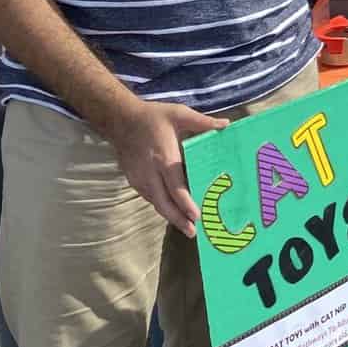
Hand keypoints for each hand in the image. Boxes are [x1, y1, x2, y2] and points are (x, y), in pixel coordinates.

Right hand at [104, 99, 227, 237]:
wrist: (120, 119)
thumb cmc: (153, 117)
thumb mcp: (179, 114)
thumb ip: (203, 122)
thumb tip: (227, 125)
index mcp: (164, 158)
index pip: (175, 186)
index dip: (185, 203)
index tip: (196, 216)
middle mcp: (150, 172)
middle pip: (163, 202)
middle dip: (178, 219)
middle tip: (193, 232)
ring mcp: (139, 178)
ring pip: (155, 202)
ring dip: (169, 215)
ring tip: (186, 227)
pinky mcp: (133, 179)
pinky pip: (149, 197)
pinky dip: (161, 206)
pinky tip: (171, 211)